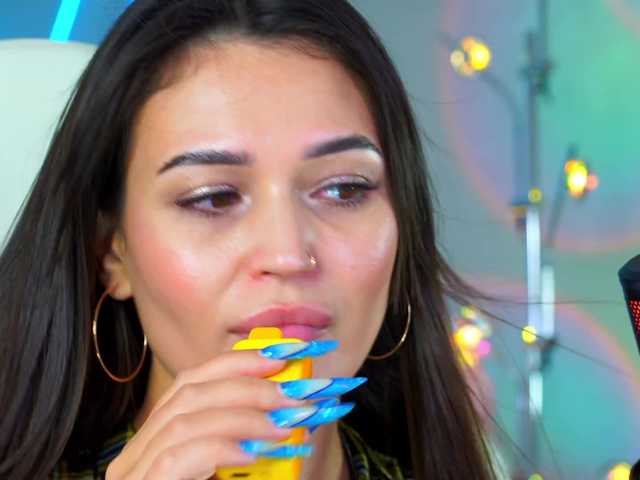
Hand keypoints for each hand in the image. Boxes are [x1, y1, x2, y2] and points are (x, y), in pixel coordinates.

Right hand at [105, 339, 359, 479]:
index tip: (281, 356)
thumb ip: (253, 439)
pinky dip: (221, 447)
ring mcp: (134, 473)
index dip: (236, 363)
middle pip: (189, 391)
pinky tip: (253, 454)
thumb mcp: (238, 469)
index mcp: (158, 438)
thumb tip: (293, 405)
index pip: (192, 380)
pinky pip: (180, 456)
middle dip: (248, 385)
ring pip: (186, 419)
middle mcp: (138, 452)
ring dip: (244, 415)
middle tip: (295, 393)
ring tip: (285, 424)